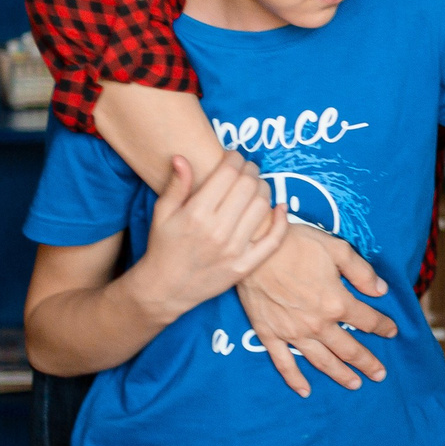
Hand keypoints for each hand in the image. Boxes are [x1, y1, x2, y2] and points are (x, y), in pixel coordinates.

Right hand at [135, 155, 285, 319]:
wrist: (165, 288)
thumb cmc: (163, 246)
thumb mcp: (162, 213)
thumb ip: (176, 185)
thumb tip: (182, 157)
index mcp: (196, 214)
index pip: (227, 174)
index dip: (235, 159)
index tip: (233, 157)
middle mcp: (217, 230)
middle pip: (248, 186)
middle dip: (250, 170)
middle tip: (247, 168)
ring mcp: (234, 249)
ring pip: (262, 206)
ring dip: (264, 189)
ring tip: (256, 185)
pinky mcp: (245, 265)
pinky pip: (274, 240)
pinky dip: (282, 221)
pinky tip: (280, 207)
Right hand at [234, 223, 399, 397]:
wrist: (253, 247)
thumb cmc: (296, 244)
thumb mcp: (337, 249)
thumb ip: (361, 272)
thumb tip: (381, 290)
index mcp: (337, 302)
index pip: (368, 320)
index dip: (383, 327)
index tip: (392, 332)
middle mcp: (318, 324)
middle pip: (349, 349)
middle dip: (367, 362)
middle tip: (380, 375)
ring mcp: (293, 332)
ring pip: (322, 361)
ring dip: (340, 375)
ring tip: (355, 385)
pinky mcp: (269, 334)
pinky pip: (284, 362)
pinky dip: (294, 379)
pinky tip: (305, 391)